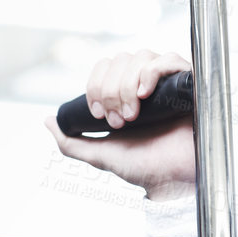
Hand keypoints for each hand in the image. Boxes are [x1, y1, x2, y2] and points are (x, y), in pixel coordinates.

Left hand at [43, 49, 195, 199]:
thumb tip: (48, 121)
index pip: (104, 67)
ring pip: (140, 56)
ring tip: (134, 114)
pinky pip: (169, 58)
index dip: (96, 86)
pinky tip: (146, 94)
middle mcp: (147, 83)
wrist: (177, 179)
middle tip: (119, 121)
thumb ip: (72, 144)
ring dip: (128, 85)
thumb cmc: (148, 169)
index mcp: (127, 95)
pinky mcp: (189, 81)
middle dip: (111, 91)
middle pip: (119, 59)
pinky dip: (152, 72)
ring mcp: (169, 81)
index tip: (99, 114)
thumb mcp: (102, 156)